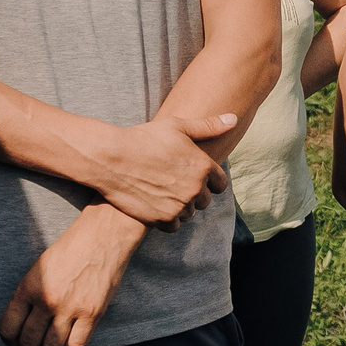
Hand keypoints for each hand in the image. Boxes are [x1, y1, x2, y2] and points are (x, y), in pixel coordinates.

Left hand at [0, 204, 144, 345]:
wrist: (102, 236)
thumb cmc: (71, 250)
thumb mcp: (39, 269)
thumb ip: (30, 296)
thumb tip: (25, 325)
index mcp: (28, 287)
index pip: (8, 328)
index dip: (10, 341)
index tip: (17, 342)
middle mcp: (46, 300)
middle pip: (29, 342)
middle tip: (38, 344)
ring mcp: (70, 308)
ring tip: (56, 343)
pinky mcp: (92, 314)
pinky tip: (73, 344)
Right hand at [89, 113, 236, 227]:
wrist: (111, 158)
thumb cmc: (144, 138)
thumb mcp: (177, 127)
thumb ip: (208, 126)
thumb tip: (233, 119)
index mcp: (203, 166)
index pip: (220, 184)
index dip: (209, 181)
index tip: (195, 177)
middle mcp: (195, 188)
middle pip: (205, 201)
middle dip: (194, 194)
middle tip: (174, 182)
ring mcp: (179, 205)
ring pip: (189, 213)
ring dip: (180, 207)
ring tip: (163, 192)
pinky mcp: (163, 218)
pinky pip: (174, 226)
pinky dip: (167, 218)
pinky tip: (155, 204)